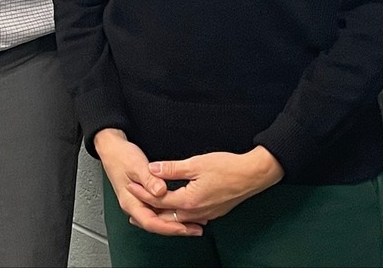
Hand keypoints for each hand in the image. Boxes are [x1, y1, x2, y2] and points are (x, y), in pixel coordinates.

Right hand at [94, 129, 203, 236]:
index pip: (150, 222)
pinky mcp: (144, 198)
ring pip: (158, 218)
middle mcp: (135, 206)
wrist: (113, 149)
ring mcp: (139, 203)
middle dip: (176, 228)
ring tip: (194, 223)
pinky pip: (158, 210)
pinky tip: (182, 211)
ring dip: (176, 221)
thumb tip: (161, 192)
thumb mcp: (136, 166)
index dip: (168, 227)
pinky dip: (171, 212)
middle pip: (156, 224)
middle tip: (196, 229)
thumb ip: (149, 180)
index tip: (184, 228)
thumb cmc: (121, 156)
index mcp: (130, 202)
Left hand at [136, 147, 283, 222]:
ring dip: (163, 215)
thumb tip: (153, 169)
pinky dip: (177, 216)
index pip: (159, 199)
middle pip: (166, 216)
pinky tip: (175, 211)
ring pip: (178, 220)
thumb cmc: (227, 167)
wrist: (252, 175)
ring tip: (150, 210)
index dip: (143, 192)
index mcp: (189, 200)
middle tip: (133, 207)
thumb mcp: (196, 163)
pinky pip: (190, 219)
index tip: (131, 185)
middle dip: (149, 210)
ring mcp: (205, 215)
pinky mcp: (212, 213)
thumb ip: (172, 169)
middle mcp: (196, 212)